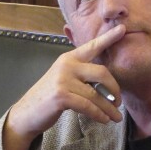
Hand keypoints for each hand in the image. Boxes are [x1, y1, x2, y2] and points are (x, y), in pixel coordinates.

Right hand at [2, 25, 125, 149]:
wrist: (27, 113)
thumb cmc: (49, 97)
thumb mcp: (64, 79)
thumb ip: (82, 75)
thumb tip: (109, 84)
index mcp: (69, 58)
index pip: (92, 46)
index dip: (109, 37)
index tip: (123, 29)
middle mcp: (66, 65)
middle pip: (102, 73)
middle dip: (115, 89)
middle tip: (118, 103)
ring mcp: (63, 80)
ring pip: (97, 94)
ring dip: (109, 108)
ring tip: (115, 117)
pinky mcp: (62, 96)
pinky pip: (88, 106)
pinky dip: (99, 115)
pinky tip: (104, 120)